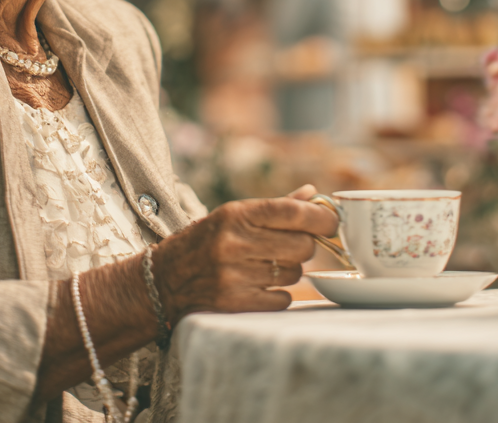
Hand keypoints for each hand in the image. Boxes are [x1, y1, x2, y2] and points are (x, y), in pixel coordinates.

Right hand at [153, 184, 337, 317]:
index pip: (292, 211)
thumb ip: (276, 206)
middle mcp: (234, 242)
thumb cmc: (207, 241)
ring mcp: (233, 274)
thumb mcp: (234, 215)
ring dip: (288, 271)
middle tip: (289, 247)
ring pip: (294, 274)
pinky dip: (278, 295)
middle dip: (303, 247)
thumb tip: (313, 194)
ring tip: (265, 267)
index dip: (321, 217)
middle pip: (302, 246)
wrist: (165, 278)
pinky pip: (282, 299)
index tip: (332, 223)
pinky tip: (259, 286)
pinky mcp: (233, 302)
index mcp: (236, 214)